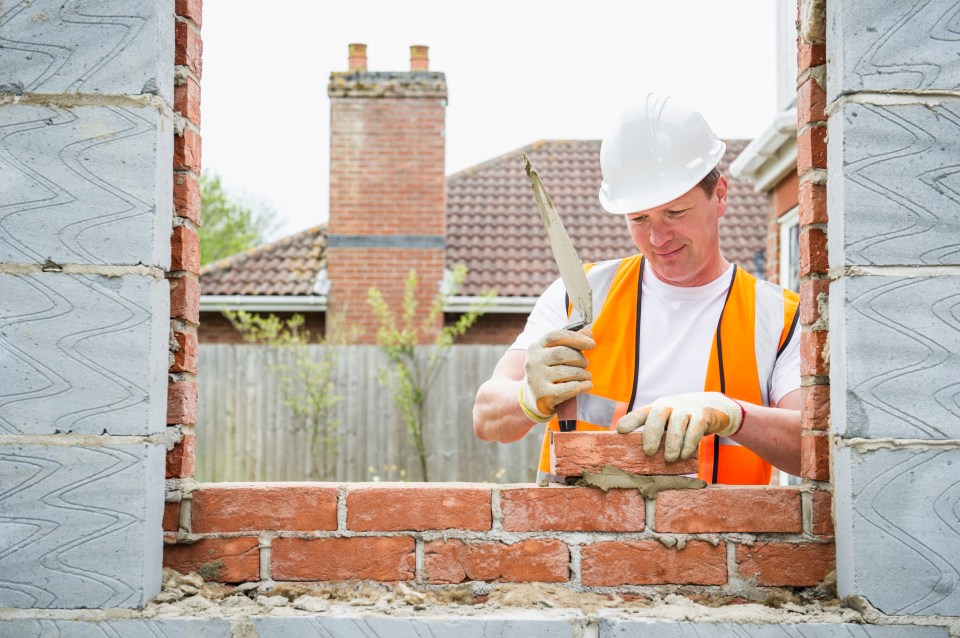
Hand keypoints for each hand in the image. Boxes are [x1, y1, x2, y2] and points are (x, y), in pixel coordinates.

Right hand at [519, 328, 595, 420]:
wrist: (534, 397)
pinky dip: (582, 386)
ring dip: (583, 373)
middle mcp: (533, 362)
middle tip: (585, 363)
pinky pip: (570, 388)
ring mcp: (537, 379)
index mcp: (535, 347)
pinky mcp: (544, 396)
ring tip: (586, 375)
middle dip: (579, 358)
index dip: (576, 338)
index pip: (556, 336)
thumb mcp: (556, 353)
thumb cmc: (550, 370)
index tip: (591, 343)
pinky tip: (587, 385)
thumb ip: (571, 341)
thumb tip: (588, 333)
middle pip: (563, 354)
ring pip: (568, 372)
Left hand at [615, 392, 743, 461]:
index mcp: (656, 407)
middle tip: (649, 452)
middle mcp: (669, 405)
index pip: (641, 413)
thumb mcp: (667, 421)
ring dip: (672, 443)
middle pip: (657, 416)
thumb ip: (655, 433)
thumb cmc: (682, 420)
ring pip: (676, 424)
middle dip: (651, 434)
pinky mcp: (702, 415)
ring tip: (669, 458)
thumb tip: (638, 457)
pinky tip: (684, 455)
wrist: (712, 407)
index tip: (619, 430)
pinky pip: (694, 429)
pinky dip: (689, 444)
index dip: (630, 420)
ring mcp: (686, 409)